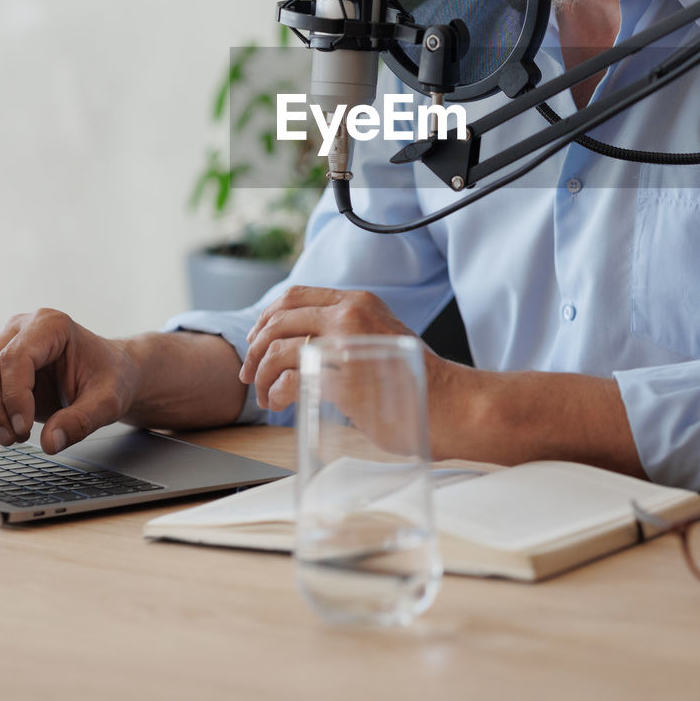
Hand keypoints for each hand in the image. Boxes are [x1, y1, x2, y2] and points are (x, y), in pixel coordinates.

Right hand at [0, 308, 137, 454]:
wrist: (109, 374)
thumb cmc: (110, 378)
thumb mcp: (108, 402)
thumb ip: (82, 421)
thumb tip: (50, 442)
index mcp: (52, 325)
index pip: (16, 357)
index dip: (13, 396)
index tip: (23, 429)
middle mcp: (22, 327)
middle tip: (14, 439)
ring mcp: (4, 343)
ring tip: (13, 437)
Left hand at [240, 285, 429, 411]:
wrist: (451, 404)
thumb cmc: (418, 380)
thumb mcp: (380, 337)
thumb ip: (348, 333)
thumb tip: (306, 347)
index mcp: (359, 302)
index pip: (296, 296)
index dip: (267, 317)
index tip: (256, 339)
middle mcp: (350, 315)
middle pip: (280, 320)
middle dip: (255, 347)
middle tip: (248, 372)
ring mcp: (346, 345)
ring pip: (279, 349)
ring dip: (262, 373)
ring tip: (263, 395)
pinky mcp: (343, 378)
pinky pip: (290, 380)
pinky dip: (276, 392)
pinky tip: (279, 404)